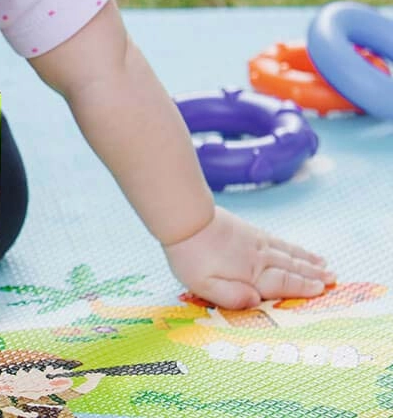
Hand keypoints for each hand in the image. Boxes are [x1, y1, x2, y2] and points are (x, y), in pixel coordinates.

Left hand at [163, 205, 334, 308]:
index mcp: (250, 274)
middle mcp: (258, 258)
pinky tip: (297, 249)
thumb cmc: (190, 256)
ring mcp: (254, 241)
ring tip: (324, 264)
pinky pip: (277, 240)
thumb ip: (231, 297)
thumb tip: (256, 302)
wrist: (184, 217)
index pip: (283, 283)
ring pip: (287, 252)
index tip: (323, 289)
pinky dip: (292, 246)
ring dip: (307, 260)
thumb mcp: (203, 285)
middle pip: (291, 267)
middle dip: (313, 274)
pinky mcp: (247, 230)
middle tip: (334, 278)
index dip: (304, 287)